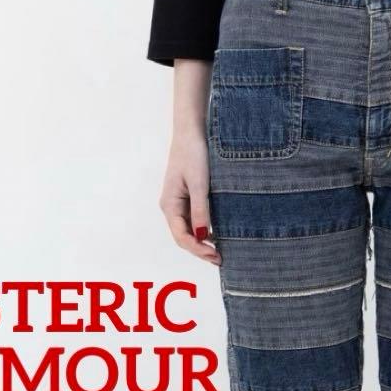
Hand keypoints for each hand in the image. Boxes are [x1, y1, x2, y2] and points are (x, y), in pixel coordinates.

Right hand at [160, 128, 219, 264]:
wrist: (191, 131)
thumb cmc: (193, 153)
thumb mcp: (200, 183)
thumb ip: (201, 210)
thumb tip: (203, 236)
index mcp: (169, 204)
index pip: (181, 236)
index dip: (198, 249)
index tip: (215, 255)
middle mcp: (171, 207)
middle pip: (184, 237)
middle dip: (200, 250)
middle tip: (220, 259)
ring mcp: (179, 204)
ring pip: (190, 231)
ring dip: (203, 243)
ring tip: (220, 252)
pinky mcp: (188, 198)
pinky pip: (195, 220)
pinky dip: (205, 231)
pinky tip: (218, 235)